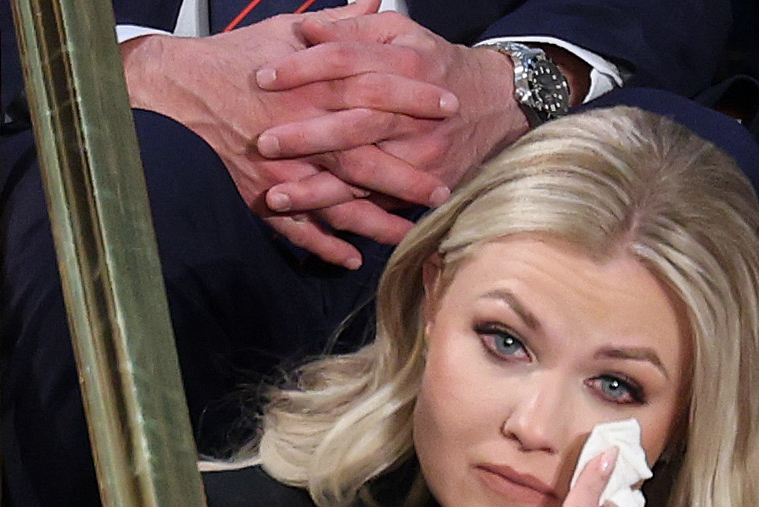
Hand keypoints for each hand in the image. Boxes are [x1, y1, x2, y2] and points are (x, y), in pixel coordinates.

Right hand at [121, 7, 431, 268]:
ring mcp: (285, 169)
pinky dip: (324, 245)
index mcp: (316, 87)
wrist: (178, 89)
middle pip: (368, 158)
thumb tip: (375, 3)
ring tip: (408, 233)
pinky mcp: (261, 194)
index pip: (379, 94)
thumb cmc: (234, 58)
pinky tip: (351, 258)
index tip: (450, 108)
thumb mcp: (287, 30)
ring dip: (376, 222)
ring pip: (340, 202)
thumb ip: (337, 24)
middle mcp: (305, 132)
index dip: (417, 101)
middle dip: (408, 176)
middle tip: (443, 188)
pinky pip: (298, 227)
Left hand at [254, 13, 525, 213]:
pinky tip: (312, 224)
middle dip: (308, 136)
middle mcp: (415, 110)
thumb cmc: (436, 65)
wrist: (496, 106)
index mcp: (406, 61)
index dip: (303, 68)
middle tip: (265, 144)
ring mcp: (422, 152)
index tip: (262, 77)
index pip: (347, 61)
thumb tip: (308, 29)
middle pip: (355, 121)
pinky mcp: (427, 185)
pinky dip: (347, 218)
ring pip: (366, 173)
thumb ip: (355, 29)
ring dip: (319, 190)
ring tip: (276, 198)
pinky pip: (382, 206)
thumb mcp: (402, 34)